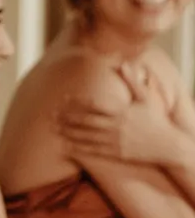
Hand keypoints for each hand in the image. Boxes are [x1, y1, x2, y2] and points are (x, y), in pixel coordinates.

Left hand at [56, 63, 176, 164]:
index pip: (94, 105)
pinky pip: (94, 151)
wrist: (168, 145)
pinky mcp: (117, 154)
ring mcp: (116, 142)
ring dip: (68, 133)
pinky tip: (66, 147)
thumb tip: (123, 63)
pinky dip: (79, 149)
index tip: (62, 98)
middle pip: (86, 122)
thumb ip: (133, 81)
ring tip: (53, 130)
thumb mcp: (147, 98)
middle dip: (67, 118)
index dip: (76, 102)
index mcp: (121, 112)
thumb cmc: (156, 120)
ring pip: (87, 137)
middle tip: (50, 115)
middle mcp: (116, 127)